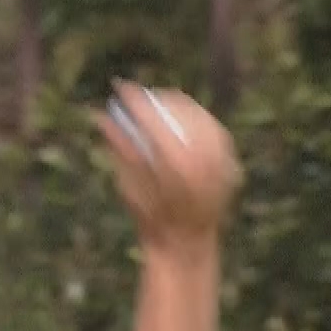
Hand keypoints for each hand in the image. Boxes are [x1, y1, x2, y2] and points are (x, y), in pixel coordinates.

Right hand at [95, 83, 240, 250]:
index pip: (152, 117)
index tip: (119, 88)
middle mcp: (203, 155)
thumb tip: (100, 116)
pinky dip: (193, 120)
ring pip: (196, 114)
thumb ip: (120, 147)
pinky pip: (212, 128)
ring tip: (156, 106)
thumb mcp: (130, 184)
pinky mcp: (230, 160)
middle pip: (177, 108)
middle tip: (137, 96)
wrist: (186, 242)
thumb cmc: (152, 218)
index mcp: (176, 162)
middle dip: (155, 98)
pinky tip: (179, 122)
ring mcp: (221, 158)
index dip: (133, 99)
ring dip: (174, 107)